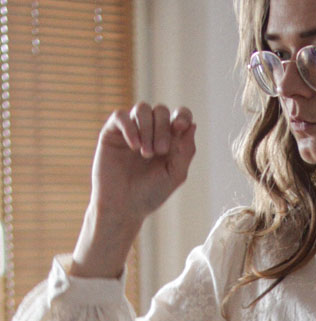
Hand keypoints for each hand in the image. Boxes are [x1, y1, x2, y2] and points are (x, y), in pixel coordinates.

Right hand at [91, 102, 196, 220]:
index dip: (182, 115)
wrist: (122, 207)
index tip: (179, 127)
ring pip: (142, 109)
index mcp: (170, 141)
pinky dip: (130, 128)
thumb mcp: (175, 175)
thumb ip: (186, 151)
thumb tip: (193, 125)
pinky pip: (121, 115)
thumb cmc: (150, 194)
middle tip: (160, 151)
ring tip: (145, 154)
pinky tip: (134, 146)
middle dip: (163, 129)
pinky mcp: (112, 132)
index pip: (180, 116)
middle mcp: (151, 132)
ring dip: (148, 129)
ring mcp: (131, 130)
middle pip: (161, 111)